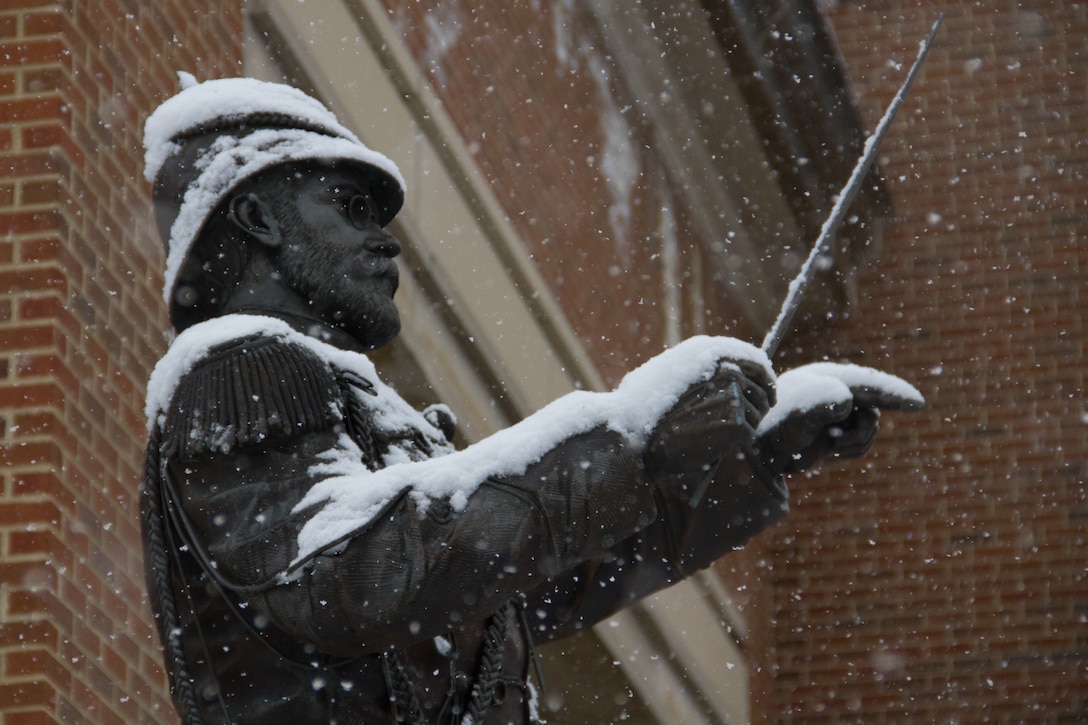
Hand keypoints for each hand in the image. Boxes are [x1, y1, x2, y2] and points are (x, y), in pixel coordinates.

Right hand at [644, 356, 774, 481]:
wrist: (648, 438)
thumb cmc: (658, 413)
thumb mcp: (678, 378)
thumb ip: (707, 372)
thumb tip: (739, 377)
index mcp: (713, 354)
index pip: (755, 362)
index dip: (767, 380)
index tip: (770, 393)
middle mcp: (727, 370)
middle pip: (763, 390)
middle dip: (763, 406)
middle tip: (754, 421)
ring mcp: (733, 394)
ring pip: (758, 414)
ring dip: (748, 426)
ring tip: (724, 433)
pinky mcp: (736, 419)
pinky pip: (750, 433)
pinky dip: (738, 442)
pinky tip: (717, 442)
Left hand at [757, 362, 923, 474]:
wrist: (762, 449)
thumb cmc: (778, 425)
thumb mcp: (799, 410)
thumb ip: (823, 401)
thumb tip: (849, 401)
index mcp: (829, 379)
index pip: (869, 384)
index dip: (894, 393)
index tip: (918, 404)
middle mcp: (837, 392)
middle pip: (874, 406)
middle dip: (866, 427)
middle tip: (871, 430)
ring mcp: (839, 413)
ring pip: (870, 428)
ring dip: (856, 441)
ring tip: (830, 445)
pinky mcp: (838, 432)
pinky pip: (861, 444)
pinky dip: (851, 450)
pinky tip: (829, 451)